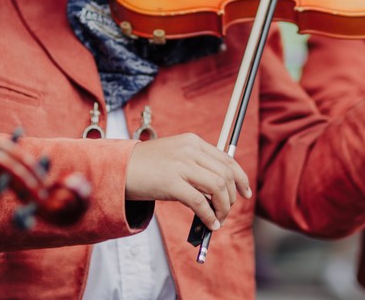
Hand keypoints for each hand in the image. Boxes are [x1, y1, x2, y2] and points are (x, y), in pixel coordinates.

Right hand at [125, 133, 251, 230]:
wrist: (119, 169)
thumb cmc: (147, 166)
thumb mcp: (175, 156)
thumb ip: (197, 165)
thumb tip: (219, 189)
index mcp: (193, 142)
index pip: (227, 159)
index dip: (240, 178)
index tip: (245, 192)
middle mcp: (189, 150)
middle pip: (225, 174)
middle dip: (232, 196)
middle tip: (228, 210)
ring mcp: (180, 165)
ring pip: (217, 187)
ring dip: (223, 207)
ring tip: (218, 219)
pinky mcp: (171, 183)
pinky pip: (200, 202)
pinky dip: (209, 216)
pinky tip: (210, 223)